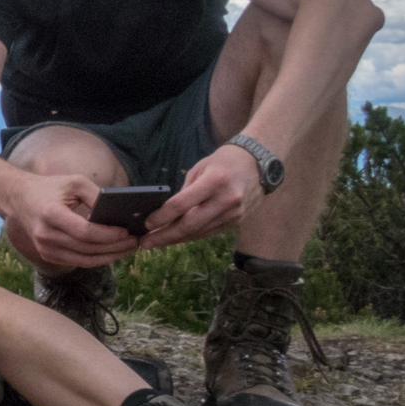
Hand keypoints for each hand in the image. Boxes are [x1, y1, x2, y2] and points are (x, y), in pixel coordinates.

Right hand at [2, 172, 138, 267]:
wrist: (20, 198)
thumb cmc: (50, 188)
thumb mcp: (75, 182)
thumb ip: (96, 196)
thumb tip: (118, 214)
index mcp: (51, 214)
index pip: (85, 232)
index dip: (108, 235)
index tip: (126, 232)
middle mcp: (46, 235)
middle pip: (87, 249)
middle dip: (114, 247)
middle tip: (135, 242)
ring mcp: (44, 248)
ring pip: (83, 260)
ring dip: (109, 257)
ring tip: (127, 249)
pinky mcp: (47, 254)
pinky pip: (77, 262)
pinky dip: (96, 259)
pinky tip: (111, 253)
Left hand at [139, 145, 262, 247]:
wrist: (259, 163)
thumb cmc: (224, 162)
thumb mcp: (200, 169)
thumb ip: (185, 192)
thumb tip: (165, 213)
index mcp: (214, 181)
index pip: (181, 205)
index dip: (161, 217)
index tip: (147, 224)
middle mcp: (226, 200)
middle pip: (189, 225)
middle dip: (164, 236)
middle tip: (145, 243)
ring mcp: (234, 213)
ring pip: (199, 233)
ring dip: (175, 240)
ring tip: (155, 243)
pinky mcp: (237, 221)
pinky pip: (209, 232)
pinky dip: (191, 236)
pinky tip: (176, 238)